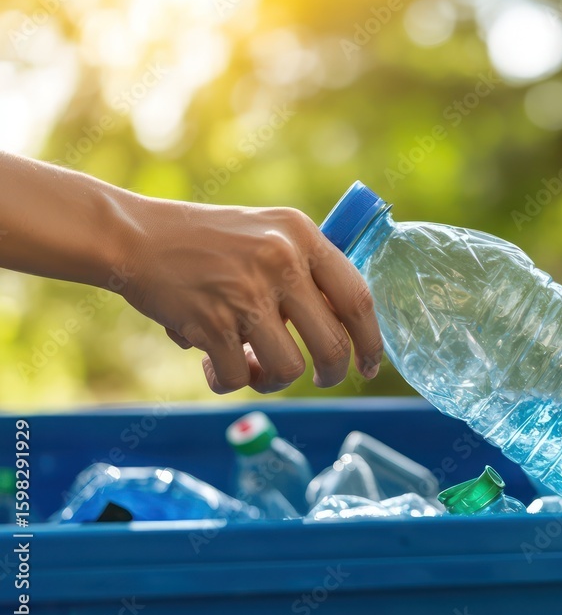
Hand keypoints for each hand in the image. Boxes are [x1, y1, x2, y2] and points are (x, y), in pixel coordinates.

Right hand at [119, 197, 381, 393]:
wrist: (136, 236)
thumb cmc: (208, 241)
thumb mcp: (269, 232)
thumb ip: (308, 268)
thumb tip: (349, 325)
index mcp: (302, 236)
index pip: (358, 299)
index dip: (371, 341)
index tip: (372, 366)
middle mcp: (281, 261)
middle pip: (332, 345)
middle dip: (332, 374)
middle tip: (321, 379)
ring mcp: (246, 293)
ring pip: (289, 368)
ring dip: (273, 380)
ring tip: (252, 365)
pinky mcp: (211, 323)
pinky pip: (238, 378)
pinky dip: (228, 381)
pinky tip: (214, 365)